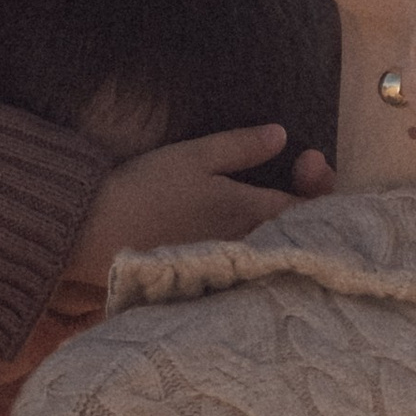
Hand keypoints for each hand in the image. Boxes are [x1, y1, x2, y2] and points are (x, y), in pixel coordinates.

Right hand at [64, 124, 303, 291]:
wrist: (97, 234)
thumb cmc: (147, 190)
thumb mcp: (195, 157)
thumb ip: (241, 147)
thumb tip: (282, 135)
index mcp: (252, 213)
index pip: (309, 207)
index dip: (318, 183)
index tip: (308, 157)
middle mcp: (252, 247)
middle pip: (302, 232)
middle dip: (311, 201)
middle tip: (303, 169)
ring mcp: (234, 268)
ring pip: (279, 249)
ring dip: (291, 223)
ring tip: (286, 194)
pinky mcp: (213, 280)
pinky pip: (254, 264)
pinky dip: (267, 244)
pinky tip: (258, 229)